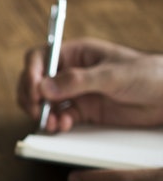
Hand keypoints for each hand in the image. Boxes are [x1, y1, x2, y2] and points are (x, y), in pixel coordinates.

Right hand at [17, 38, 162, 132]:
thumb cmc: (148, 74)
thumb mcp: (113, 75)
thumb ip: (77, 81)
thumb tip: (44, 87)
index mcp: (76, 54)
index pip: (41, 57)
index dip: (32, 72)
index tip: (34, 89)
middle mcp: (71, 72)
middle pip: (35, 81)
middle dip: (31, 96)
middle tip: (37, 110)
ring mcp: (76, 93)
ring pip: (44, 102)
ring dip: (42, 113)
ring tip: (50, 123)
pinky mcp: (83, 112)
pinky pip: (59, 117)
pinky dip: (55, 123)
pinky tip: (61, 126)